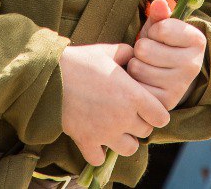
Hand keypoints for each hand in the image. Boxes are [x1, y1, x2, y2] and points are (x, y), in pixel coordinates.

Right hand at [58, 42, 170, 166]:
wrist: (50, 77)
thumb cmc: (81, 61)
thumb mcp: (108, 51)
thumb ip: (127, 53)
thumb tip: (135, 56)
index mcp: (133, 96)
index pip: (161, 117)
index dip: (156, 112)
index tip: (148, 107)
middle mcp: (123, 117)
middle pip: (146, 132)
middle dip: (140, 123)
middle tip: (129, 113)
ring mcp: (105, 132)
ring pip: (130, 149)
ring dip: (125, 140)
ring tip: (116, 129)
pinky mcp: (86, 141)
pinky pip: (100, 159)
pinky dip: (99, 152)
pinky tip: (96, 139)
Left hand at [127, 0, 207, 110]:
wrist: (169, 75)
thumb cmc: (161, 44)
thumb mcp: (161, 26)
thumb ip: (159, 13)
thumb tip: (158, 3)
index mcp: (197, 40)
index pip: (159, 28)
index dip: (152, 30)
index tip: (160, 37)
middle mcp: (194, 65)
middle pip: (144, 49)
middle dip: (141, 48)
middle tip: (149, 54)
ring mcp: (181, 86)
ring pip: (137, 67)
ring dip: (136, 65)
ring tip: (146, 66)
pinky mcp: (166, 102)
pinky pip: (136, 87)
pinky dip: (134, 83)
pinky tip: (144, 81)